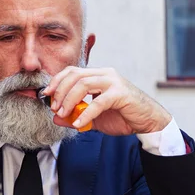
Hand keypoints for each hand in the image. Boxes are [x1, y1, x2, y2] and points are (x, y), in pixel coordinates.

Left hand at [43, 67, 171, 135]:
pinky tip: (79, 123)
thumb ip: (75, 116)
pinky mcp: (121, 94)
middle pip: (75, 75)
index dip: (57, 81)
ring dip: (69, 100)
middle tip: (54, 108)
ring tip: (63, 114)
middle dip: (60, 91)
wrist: (147, 122)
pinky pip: (98, 102)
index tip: (47, 95)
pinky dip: (86, 114)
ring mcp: (113, 82)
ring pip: (83, 84)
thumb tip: (56, 119)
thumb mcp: (93, 118)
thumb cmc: (122, 116)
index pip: (72, 71)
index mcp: (98, 75)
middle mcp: (105, 74)